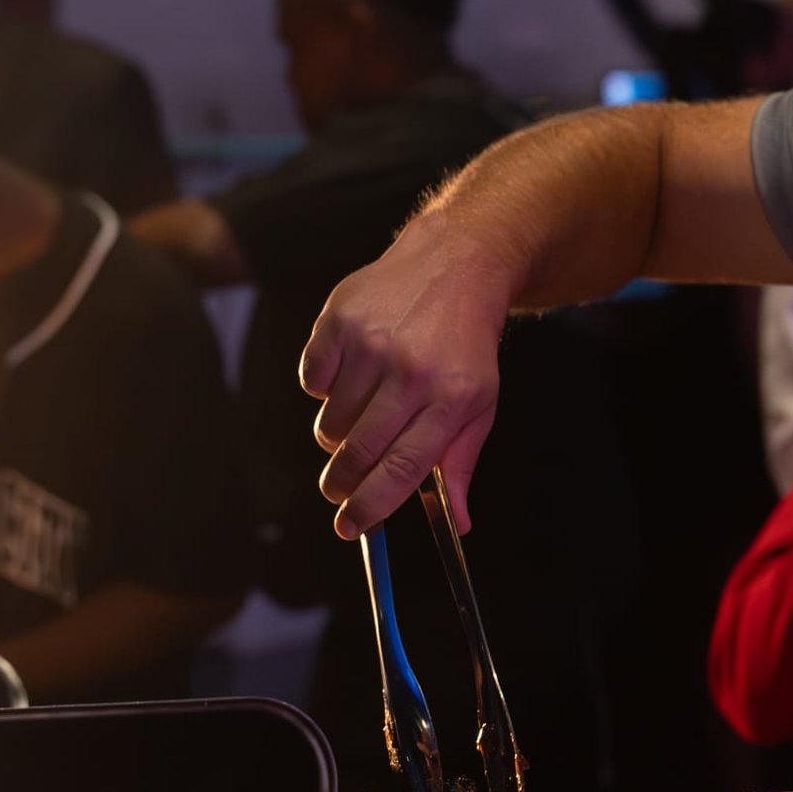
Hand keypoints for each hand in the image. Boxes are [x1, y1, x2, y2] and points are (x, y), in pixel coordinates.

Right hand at [297, 213, 516, 537]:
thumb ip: (460, 463)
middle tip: (338, 489)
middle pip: (358, 452)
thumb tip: (457, 523)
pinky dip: (325, 388)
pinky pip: (312, 381)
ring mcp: (372, 342)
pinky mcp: (340, 319)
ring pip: (330, 422)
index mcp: (451, 397)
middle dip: (341, 483)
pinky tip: (352, 370)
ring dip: (338, 432)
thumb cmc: (466, 345)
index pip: (402, 470)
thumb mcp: (480, 402)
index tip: (349, 527)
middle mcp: (411, 370)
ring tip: (362, 411)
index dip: (371, 507)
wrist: (456, 264)